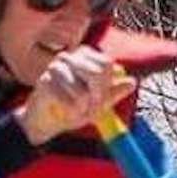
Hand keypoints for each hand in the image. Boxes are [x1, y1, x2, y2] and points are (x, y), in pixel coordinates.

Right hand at [17, 48, 131, 145]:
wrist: (44, 122)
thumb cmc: (70, 108)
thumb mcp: (98, 102)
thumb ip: (114, 93)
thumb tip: (132, 82)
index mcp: (84, 55)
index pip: (107, 64)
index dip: (107, 85)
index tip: (100, 98)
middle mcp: (69, 56)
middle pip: (97, 73)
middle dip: (97, 97)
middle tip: (90, 108)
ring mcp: (55, 67)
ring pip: (83, 91)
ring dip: (82, 108)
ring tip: (76, 111)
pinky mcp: (44, 82)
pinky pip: (68, 101)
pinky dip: (70, 112)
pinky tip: (65, 113)